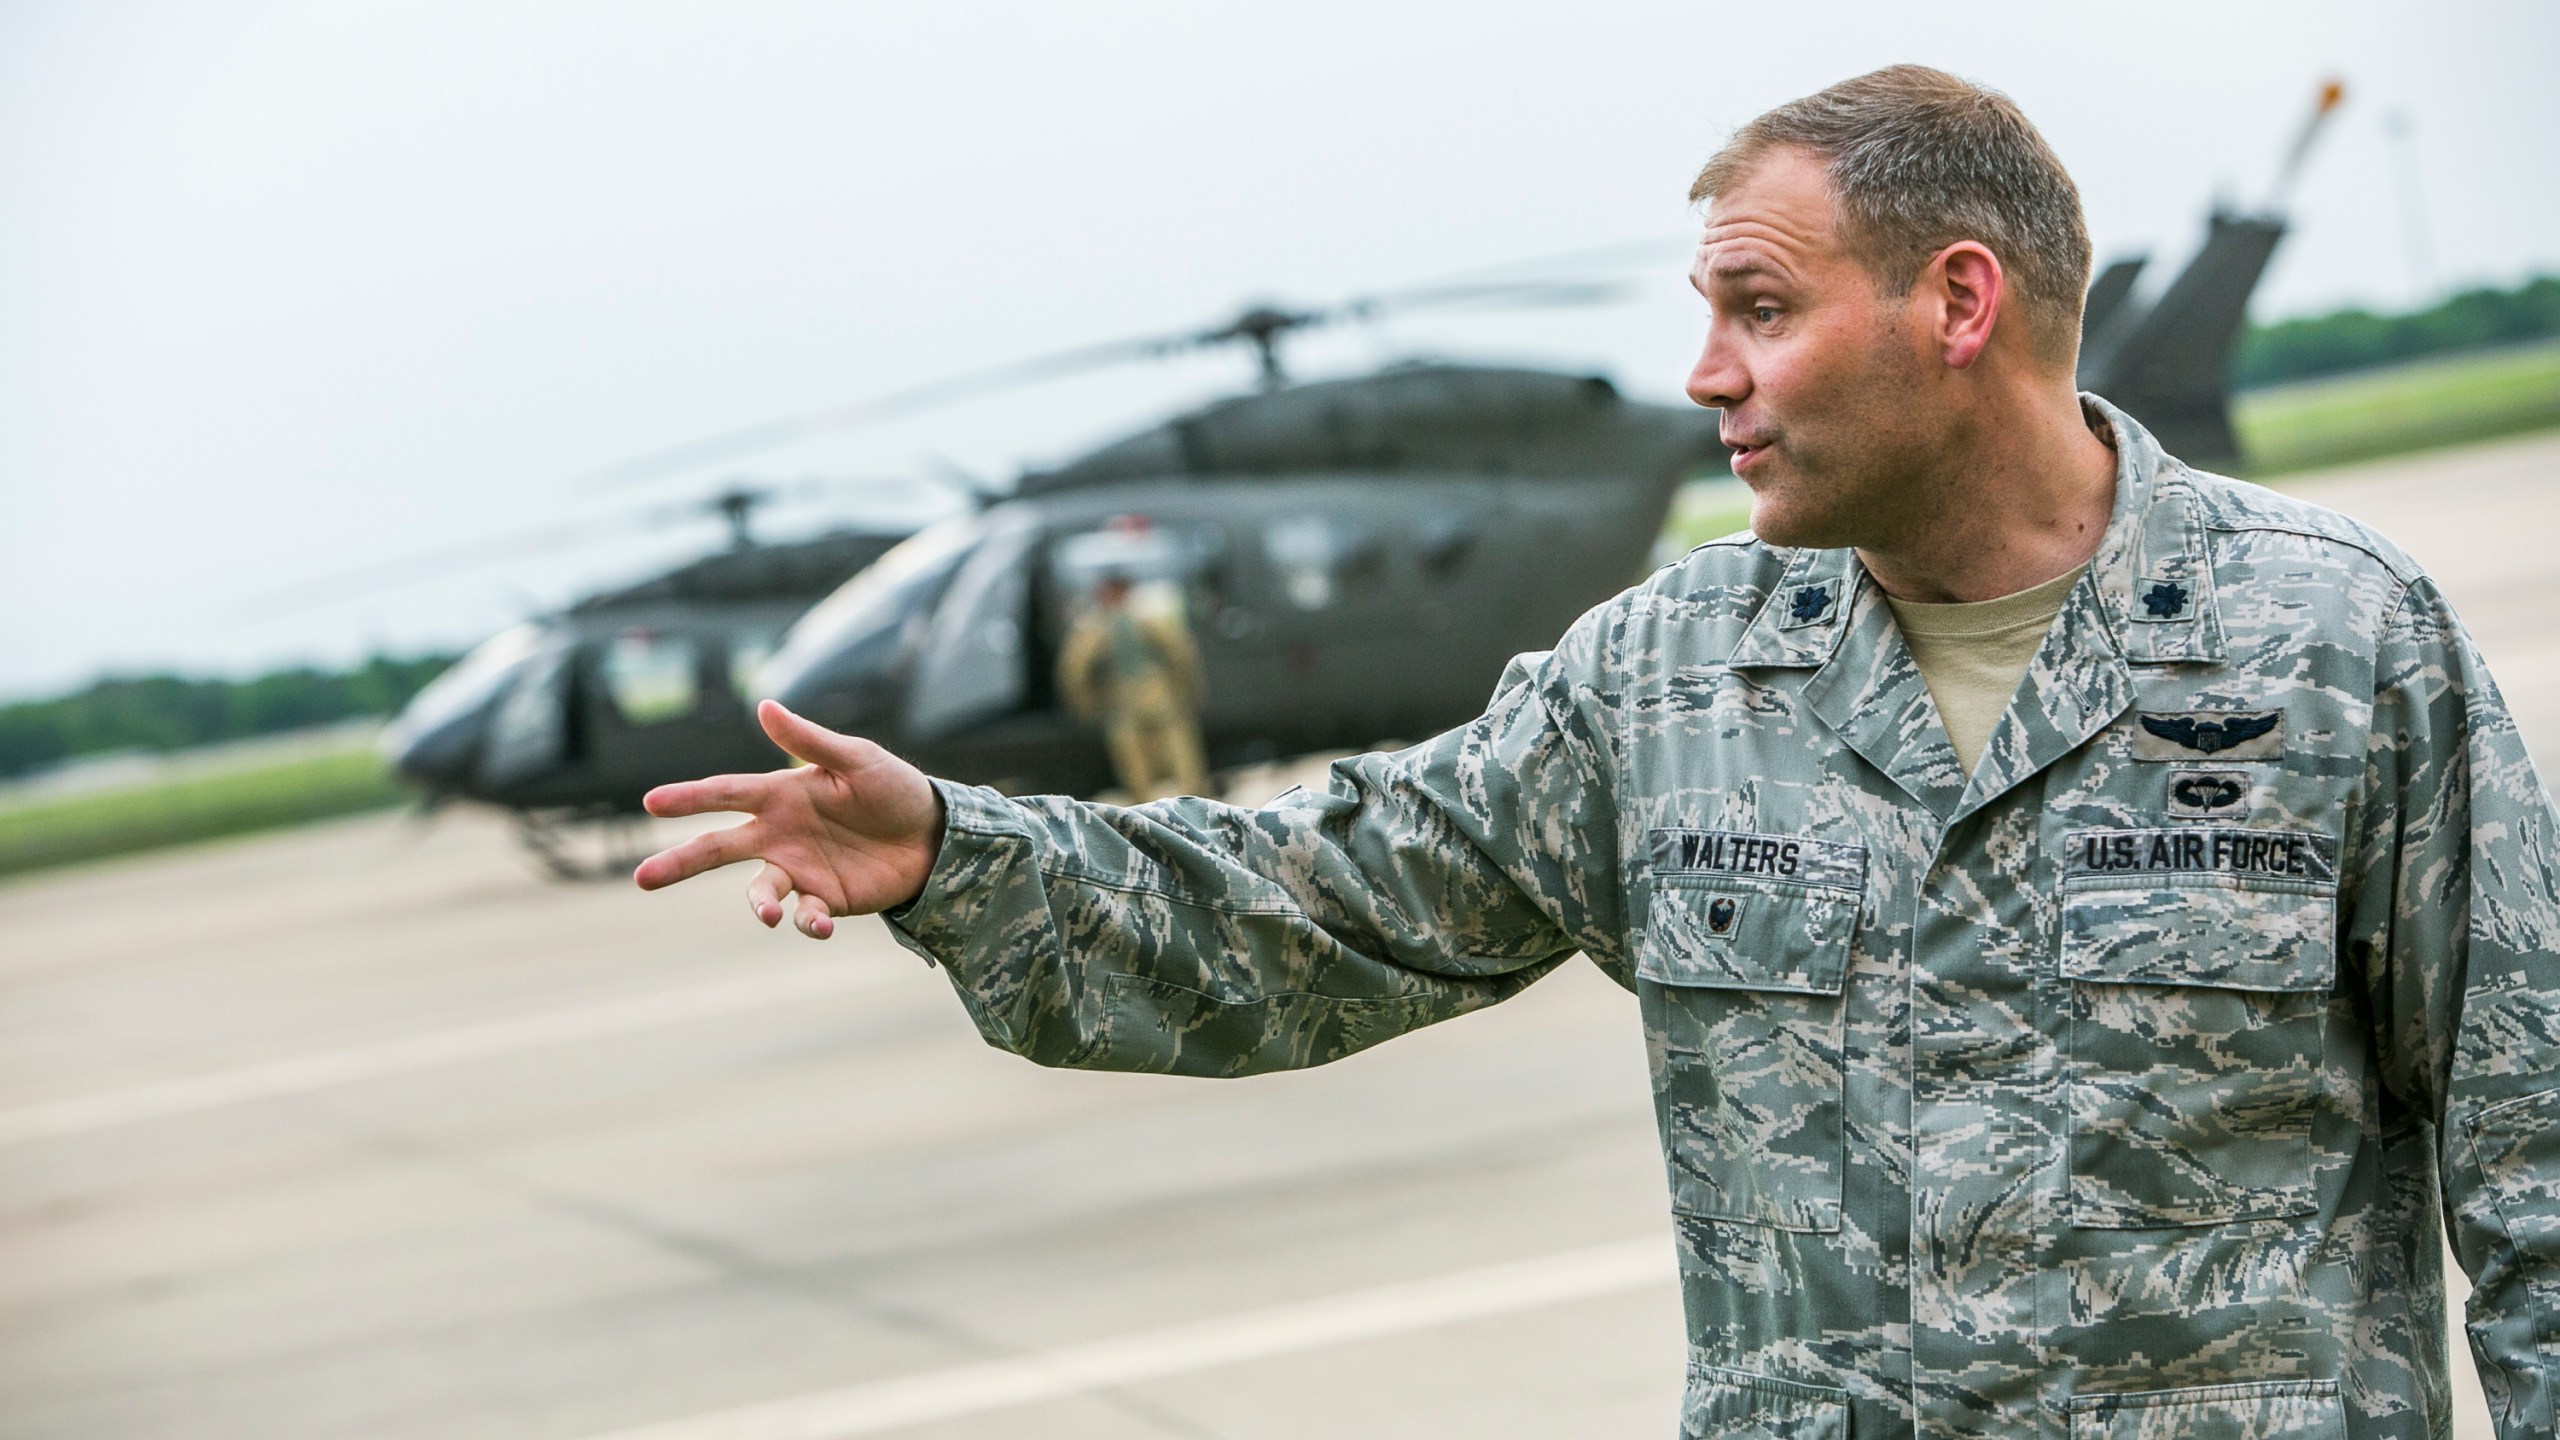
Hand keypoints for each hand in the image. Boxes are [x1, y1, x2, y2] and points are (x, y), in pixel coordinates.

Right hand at [632, 700, 943, 938]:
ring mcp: (799, 870)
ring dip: (758, 902)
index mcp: (781, 795)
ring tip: (767, 912)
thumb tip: (764, 705)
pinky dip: (808, 922)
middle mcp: (780, 834)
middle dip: (680, 862)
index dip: (689, 798)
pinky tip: (820, 925)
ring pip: (760, 890)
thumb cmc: (893, 789)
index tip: (651, 803)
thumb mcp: (856, 759)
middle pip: (718, 848)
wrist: (934, 835)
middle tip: (643, 877)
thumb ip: (810, 740)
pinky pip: (806, 915)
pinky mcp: (826, 900)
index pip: (726, 794)